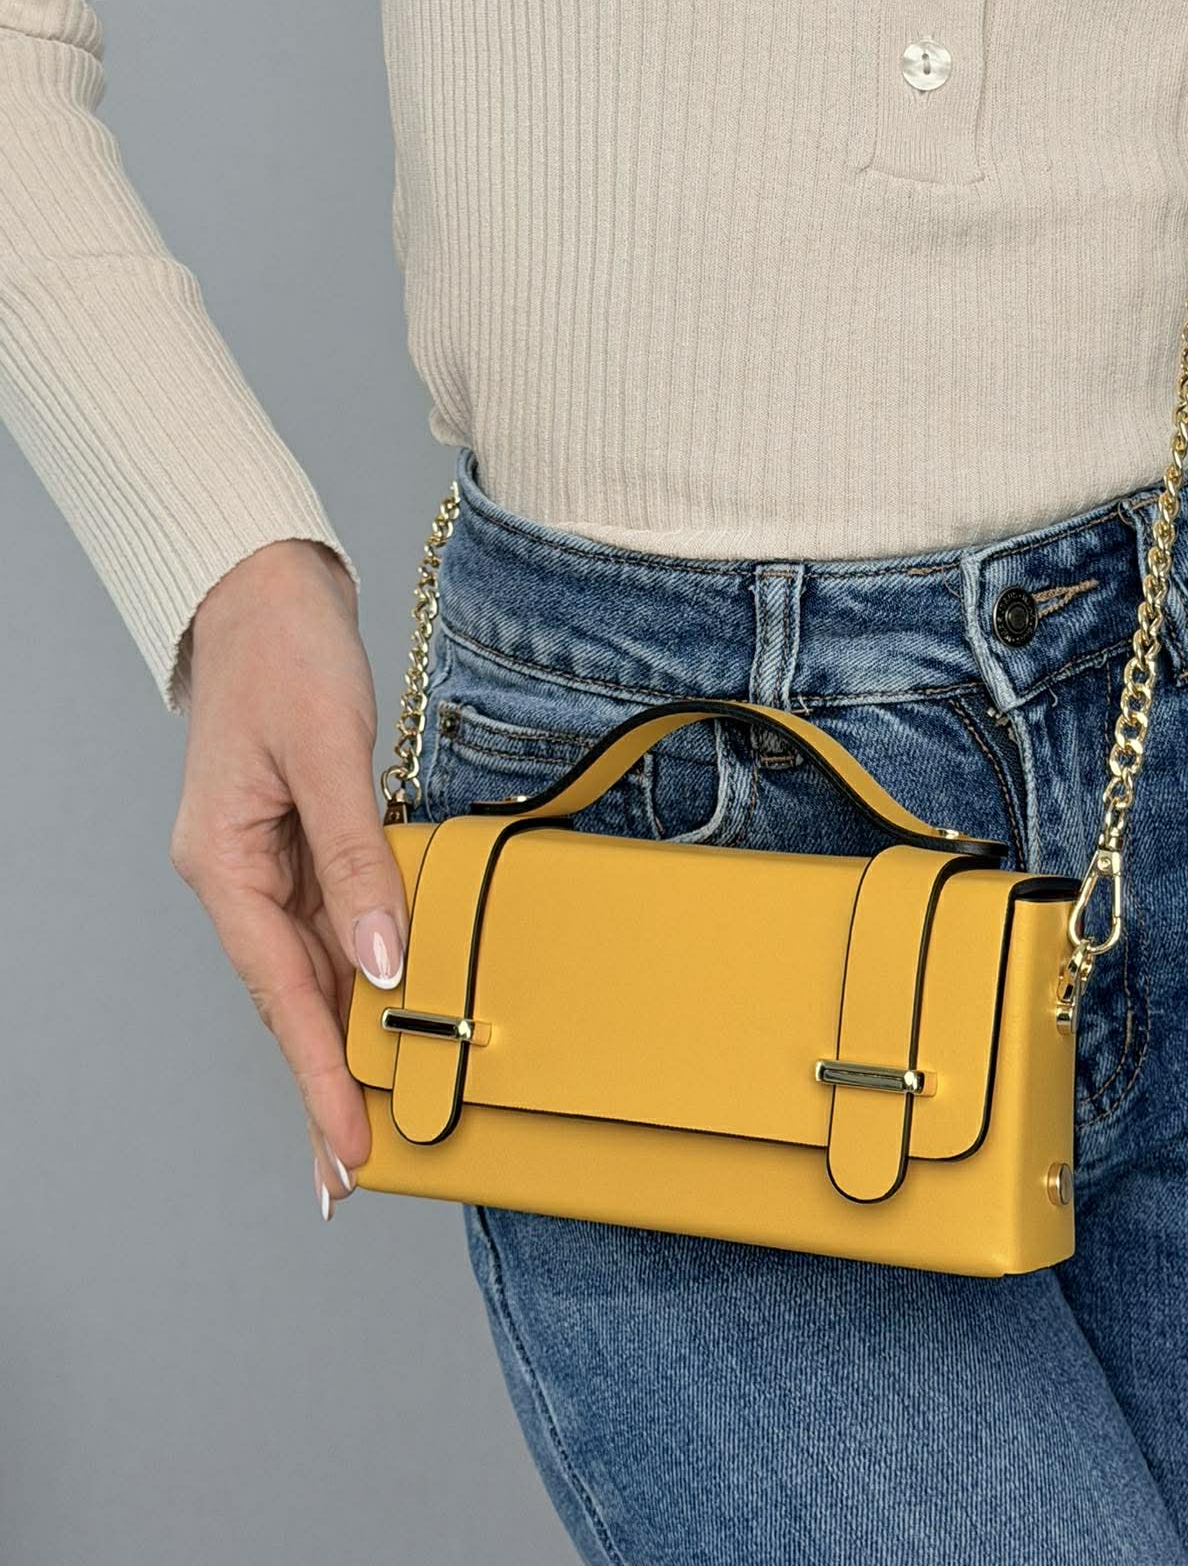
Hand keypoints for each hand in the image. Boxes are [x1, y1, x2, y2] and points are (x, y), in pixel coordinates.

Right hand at [170, 538, 402, 1219]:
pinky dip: (359, 973)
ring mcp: (268, 862)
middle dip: (322, 1088)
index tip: (350, 1150)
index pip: (279, 993)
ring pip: (310, 970)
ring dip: (341, 1041)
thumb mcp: (326, 751)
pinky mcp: (300, 842)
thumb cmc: (284, 656)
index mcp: (226, 864)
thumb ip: (356, 858)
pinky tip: (383, 1014)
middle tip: (356, 1175)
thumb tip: (382, 962)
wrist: (265, 591)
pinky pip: (333, 924)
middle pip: (288, 1000)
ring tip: (373, 1121)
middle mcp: (240, 876)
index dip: (317, 1077)